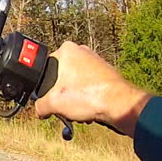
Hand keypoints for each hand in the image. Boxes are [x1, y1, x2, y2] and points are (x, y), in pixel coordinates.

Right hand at [34, 42, 151, 136]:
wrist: (121, 105)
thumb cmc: (89, 96)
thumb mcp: (53, 103)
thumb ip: (39, 105)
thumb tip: (39, 110)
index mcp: (67, 50)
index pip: (46, 69)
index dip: (44, 87)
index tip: (48, 98)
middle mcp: (82, 51)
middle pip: (61, 77)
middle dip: (61, 94)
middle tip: (63, 106)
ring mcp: (96, 61)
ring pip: (75, 83)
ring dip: (74, 98)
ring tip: (78, 109)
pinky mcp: (106, 73)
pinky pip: (88, 86)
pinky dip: (86, 98)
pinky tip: (89, 109)